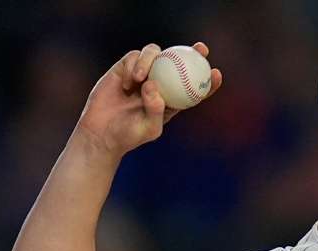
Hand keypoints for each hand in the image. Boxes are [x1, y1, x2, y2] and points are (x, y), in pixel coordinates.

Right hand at [73, 42, 223, 158]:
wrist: (101, 133)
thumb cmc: (128, 135)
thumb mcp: (149, 128)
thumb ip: (156, 109)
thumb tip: (154, 85)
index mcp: (173, 100)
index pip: (195, 88)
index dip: (208, 80)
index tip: (216, 74)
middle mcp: (160, 83)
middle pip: (180, 62)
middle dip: (194, 53)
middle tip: (201, 49)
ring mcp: (143, 74)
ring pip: (155, 54)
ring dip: (150, 62)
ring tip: (140, 80)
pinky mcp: (125, 67)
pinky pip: (134, 56)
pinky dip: (133, 66)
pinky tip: (128, 83)